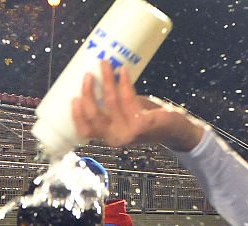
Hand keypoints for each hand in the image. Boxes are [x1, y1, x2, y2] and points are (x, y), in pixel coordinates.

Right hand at [71, 61, 204, 151]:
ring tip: (106, 63)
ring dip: (107, 79)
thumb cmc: (146, 119)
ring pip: (110, 101)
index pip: (86, 130)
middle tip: (88, 73)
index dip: (77, 115)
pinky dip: (124, 82)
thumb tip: (99, 77)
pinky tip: (123, 71)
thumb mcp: (124, 114)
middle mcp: (116, 138)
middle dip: (88, 92)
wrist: (173, 130)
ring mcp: (128, 132)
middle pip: (94, 114)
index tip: (74, 97)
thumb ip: (111, 105)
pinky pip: (127, 98)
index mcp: (109, 137)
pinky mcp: (141, 123)